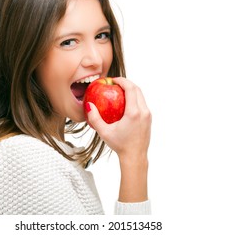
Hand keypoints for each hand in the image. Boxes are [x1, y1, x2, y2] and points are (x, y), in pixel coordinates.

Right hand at [85, 77, 151, 201]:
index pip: (131, 89)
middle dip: (127, 83)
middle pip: (137, 89)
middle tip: (115, 83)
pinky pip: (142, 103)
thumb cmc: (119, 145)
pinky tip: (124, 102)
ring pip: (141, 95)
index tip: (113, 80)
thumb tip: (89, 105)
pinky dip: (134, 98)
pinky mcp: (149, 118)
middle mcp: (143, 112)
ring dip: (131, 90)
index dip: (122, 81)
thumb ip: (95, 118)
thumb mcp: (104, 132)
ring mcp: (148, 115)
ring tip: (119, 90)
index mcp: (134, 113)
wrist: (135, 157)